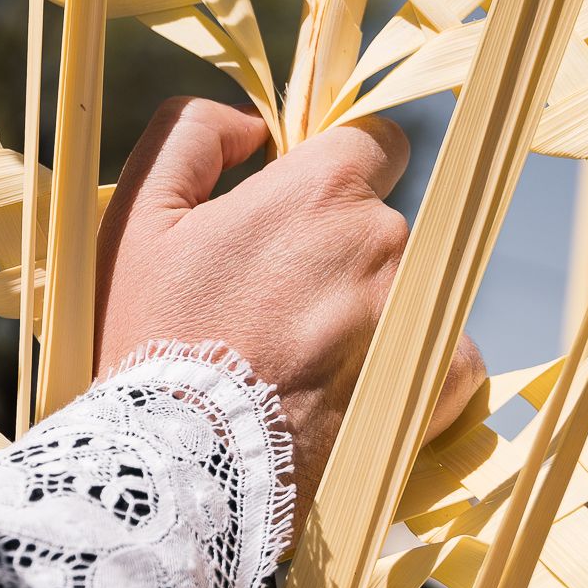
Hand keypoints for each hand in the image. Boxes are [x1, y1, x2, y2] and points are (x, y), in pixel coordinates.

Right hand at [94, 98, 484, 525]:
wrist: (182, 466)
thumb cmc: (151, 337)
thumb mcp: (138, 217)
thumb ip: (191, 136)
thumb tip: (255, 122)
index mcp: (321, 188)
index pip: (373, 142)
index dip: (333, 174)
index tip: (296, 217)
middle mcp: (383, 240)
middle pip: (383, 222)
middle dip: (339, 251)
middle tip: (275, 304)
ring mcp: (415, 312)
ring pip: (411, 287)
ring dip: (371, 309)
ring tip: (304, 358)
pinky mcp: (435, 382)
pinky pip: (450, 354)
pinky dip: (412, 367)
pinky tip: (354, 389)